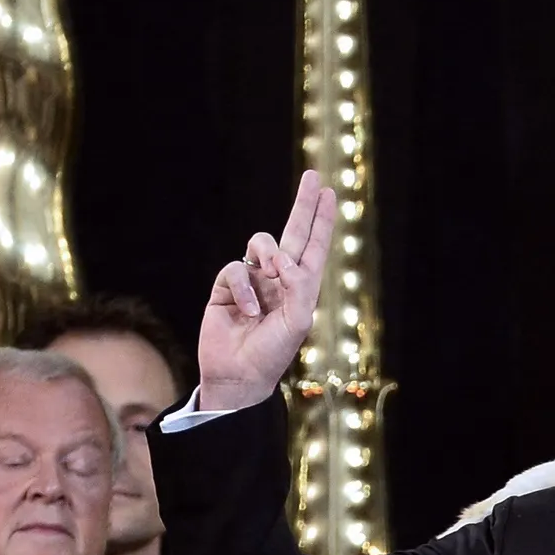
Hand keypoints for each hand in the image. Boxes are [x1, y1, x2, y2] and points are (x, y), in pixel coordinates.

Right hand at [190, 169, 335, 416]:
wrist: (239, 376)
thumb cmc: (272, 354)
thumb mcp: (297, 322)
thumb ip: (299, 286)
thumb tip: (285, 257)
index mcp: (300, 288)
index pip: (313, 247)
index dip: (321, 220)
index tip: (329, 193)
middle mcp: (277, 280)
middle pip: (290, 233)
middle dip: (302, 206)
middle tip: (312, 177)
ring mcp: (252, 281)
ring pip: (259, 244)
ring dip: (268, 254)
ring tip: (274, 274)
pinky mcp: (226, 287)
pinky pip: (236, 269)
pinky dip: (244, 288)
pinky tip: (249, 310)